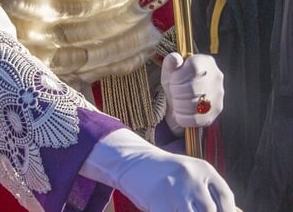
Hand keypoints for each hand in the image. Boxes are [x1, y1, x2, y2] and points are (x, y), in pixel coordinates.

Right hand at [82, 129, 235, 211]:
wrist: (131, 162)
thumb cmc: (165, 173)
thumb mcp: (190, 177)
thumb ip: (211, 193)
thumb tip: (238, 211)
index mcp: (204, 169)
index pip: (226, 198)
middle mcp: (192, 178)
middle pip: (212, 211)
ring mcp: (176, 189)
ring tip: (185, 211)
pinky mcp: (159, 202)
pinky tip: (169, 211)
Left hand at [161, 52, 223, 131]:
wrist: (182, 100)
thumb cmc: (176, 82)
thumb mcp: (170, 71)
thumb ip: (170, 63)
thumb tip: (174, 57)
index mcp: (205, 62)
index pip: (194, 68)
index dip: (178, 77)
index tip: (173, 81)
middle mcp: (216, 77)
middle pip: (193, 88)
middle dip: (176, 93)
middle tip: (174, 93)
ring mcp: (219, 95)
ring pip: (194, 105)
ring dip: (178, 105)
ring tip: (177, 102)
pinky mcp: (216, 111)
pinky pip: (197, 119)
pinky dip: (183, 118)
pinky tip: (180, 113)